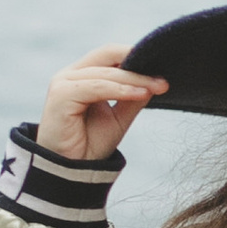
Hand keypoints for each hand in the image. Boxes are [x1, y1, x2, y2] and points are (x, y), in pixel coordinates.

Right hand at [40, 41, 166, 162]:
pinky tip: (141, 93)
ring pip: (106, 73)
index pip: (110, 55)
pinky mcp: (61, 95)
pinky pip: (97, 86)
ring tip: (158, 87)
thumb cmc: (90, 145)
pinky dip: (121, 89)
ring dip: (135, 79)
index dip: (135, 55)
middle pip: (108, 57)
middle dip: (139, 67)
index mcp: (82, 75)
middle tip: (165, 80)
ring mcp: (64, 83)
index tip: (163, 67)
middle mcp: (70, 75)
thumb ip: (133, 97)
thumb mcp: (119, 117)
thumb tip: (155, 80)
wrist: (72, 172)